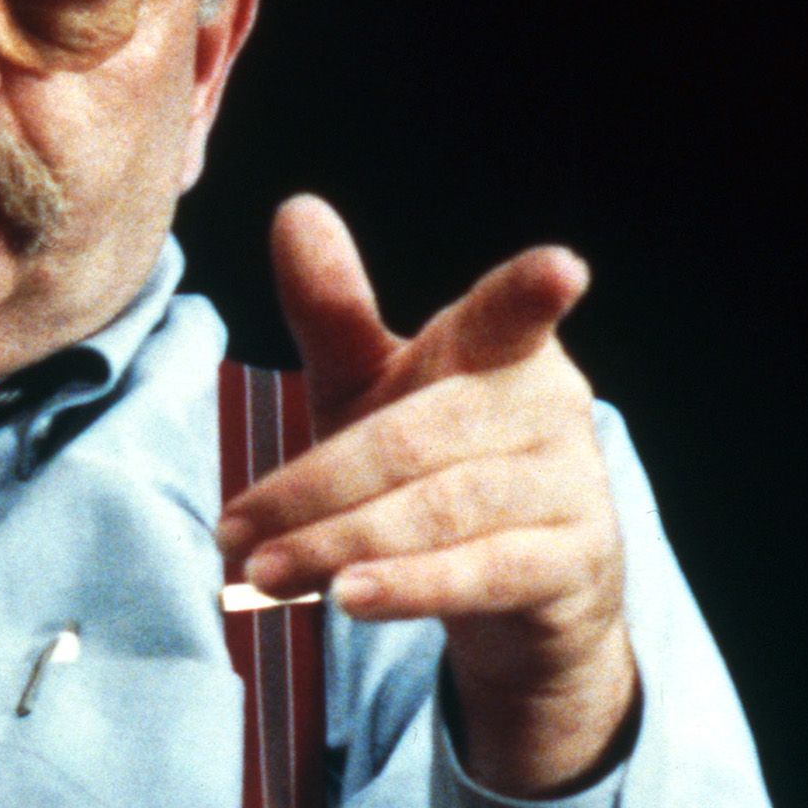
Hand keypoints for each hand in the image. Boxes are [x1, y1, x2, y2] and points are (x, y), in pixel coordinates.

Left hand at [212, 195, 637, 796]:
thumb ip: (335, 311)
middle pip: (418, 438)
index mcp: (501, 350)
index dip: (531, 293)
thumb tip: (295, 208)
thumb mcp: (374, 389)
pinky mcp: (574, 562)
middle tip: (233, 532)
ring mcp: (570, 486)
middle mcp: (549, 407)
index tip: (560, 270)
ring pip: (444, 511)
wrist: (522, 592)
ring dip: (344, 543)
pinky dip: (414, 587)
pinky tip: (351, 599)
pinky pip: (485, 573)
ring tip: (267, 574)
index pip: (510, 314)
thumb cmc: (434, 468)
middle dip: (317, 488)